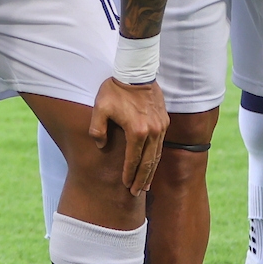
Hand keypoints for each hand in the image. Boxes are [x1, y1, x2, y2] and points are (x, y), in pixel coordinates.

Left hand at [89, 77, 167, 192]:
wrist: (136, 71)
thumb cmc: (115, 89)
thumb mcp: (100, 108)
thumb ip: (98, 129)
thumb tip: (101, 146)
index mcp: (136, 130)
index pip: (133, 159)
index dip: (128, 174)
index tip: (125, 185)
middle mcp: (152, 131)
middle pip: (148, 162)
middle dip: (141, 179)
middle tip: (136, 192)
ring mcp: (161, 126)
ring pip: (157, 155)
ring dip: (151, 171)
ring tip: (145, 184)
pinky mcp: (164, 121)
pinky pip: (160, 144)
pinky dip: (156, 157)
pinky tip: (151, 164)